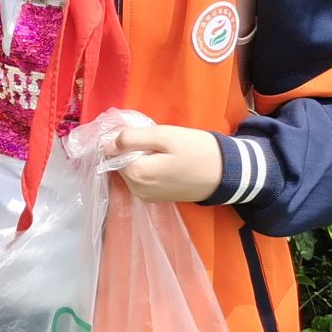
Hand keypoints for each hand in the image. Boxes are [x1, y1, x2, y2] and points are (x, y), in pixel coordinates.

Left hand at [105, 122, 222, 202]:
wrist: (225, 174)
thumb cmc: (196, 150)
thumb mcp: (164, 136)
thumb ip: (131, 138)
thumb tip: (106, 144)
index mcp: (136, 174)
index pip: (112, 152)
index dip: (124, 140)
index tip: (143, 134)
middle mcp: (136, 189)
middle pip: (120, 162)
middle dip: (131, 150)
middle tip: (156, 141)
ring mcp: (145, 196)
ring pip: (130, 170)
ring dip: (139, 158)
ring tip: (163, 151)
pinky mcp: (154, 198)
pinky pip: (140, 178)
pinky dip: (146, 167)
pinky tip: (164, 161)